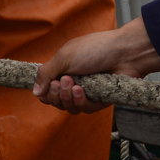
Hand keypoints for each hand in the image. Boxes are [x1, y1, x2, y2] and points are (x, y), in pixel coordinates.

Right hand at [33, 16, 159, 113]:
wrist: (125, 53)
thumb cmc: (94, 49)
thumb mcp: (63, 58)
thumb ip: (45, 74)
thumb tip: (35, 93)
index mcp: (63, 71)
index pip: (47, 90)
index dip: (46, 92)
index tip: (49, 84)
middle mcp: (73, 83)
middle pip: (57, 101)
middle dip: (56, 94)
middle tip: (63, 81)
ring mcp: (88, 92)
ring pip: (70, 108)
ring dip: (69, 98)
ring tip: (75, 85)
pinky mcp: (101, 100)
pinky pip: (86, 109)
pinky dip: (82, 101)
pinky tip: (83, 90)